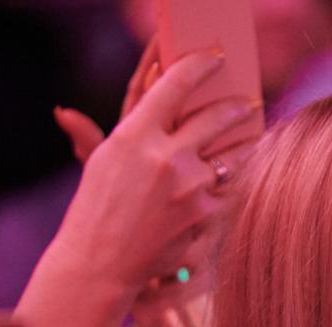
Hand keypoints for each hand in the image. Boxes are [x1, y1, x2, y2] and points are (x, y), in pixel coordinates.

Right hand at [46, 47, 258, 300]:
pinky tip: (243, 174)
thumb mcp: (99, 162)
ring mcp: (189, 186)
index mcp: (134, 135)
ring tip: (253, 136)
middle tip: (249, 101)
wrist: (102, 263)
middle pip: (214, 117)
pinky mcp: (204, 213)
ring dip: (245, 144)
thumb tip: (78, 107)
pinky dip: (235, 181)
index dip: (199, 66)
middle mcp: (165, 156)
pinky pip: (230, 188)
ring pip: (232, 155)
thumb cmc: (96, 208)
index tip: (214, 59)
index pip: (174, 85)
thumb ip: (112, 129)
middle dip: (237, 107)